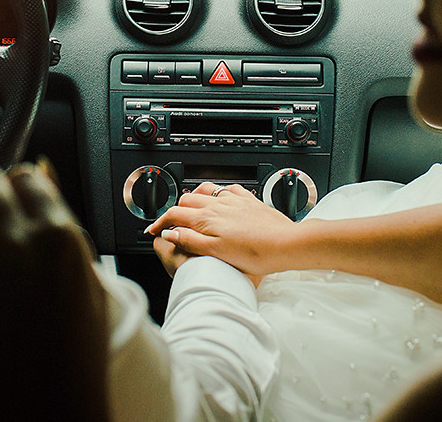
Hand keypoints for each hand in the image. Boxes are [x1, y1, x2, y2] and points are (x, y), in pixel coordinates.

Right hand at [145, 182, 296, 277]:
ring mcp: (234, 200)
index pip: (174, 215)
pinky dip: (217, 193)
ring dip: (194, 198)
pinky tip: (221, 200)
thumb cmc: (256, 253)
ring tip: (192, 209)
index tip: (155, 230)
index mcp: (207, 219)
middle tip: (172, 224)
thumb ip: (191, 241)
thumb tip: (170, 234)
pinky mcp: (249, 200)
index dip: (160, 223)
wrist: (286, 243)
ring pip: (205, 191)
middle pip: (186, 200)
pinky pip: (227, 189)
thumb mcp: (217, 253)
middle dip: (175, 210)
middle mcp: (218, 204)